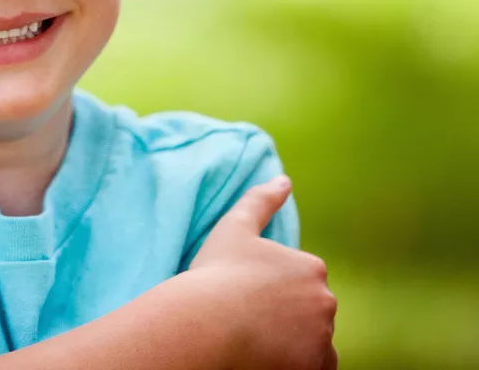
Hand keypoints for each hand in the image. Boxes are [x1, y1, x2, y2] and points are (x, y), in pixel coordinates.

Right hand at [190, 175, 338, 369]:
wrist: (206, 326)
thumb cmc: (216, 275)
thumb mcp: (234, 228)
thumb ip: (261, 200)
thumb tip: (283, 179)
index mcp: (311, 267)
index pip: (301, 280)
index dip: (272, 287)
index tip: (247, 293)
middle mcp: (325, 302)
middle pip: (309, 310)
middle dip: (287, 314)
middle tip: (249, 317)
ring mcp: (322, 338)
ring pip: (313, 339)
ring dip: (295, 339)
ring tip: (256, 338)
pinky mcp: (314, 367)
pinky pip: (315, 366)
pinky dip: (299, 362)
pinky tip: (269, 355)